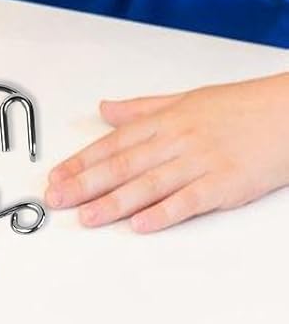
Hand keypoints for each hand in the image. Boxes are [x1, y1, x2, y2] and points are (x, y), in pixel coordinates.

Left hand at [46, 72, 288, 231]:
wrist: (286, 113)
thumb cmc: (239, 107)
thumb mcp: (184, 99)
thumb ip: (141, 109)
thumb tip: (106, 110)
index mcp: (163, 121)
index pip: (112, 144)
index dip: (81, 161)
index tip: (57, 175)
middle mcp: (175, 140)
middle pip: (121, 165)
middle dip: (84, 183)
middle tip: (56, 198)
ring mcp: (198, 163)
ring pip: (146, 185)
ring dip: (112, 203)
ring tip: (86, 216)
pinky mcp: (224, 185)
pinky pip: (187, 202)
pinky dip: (162, 214)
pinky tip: (139, 224)